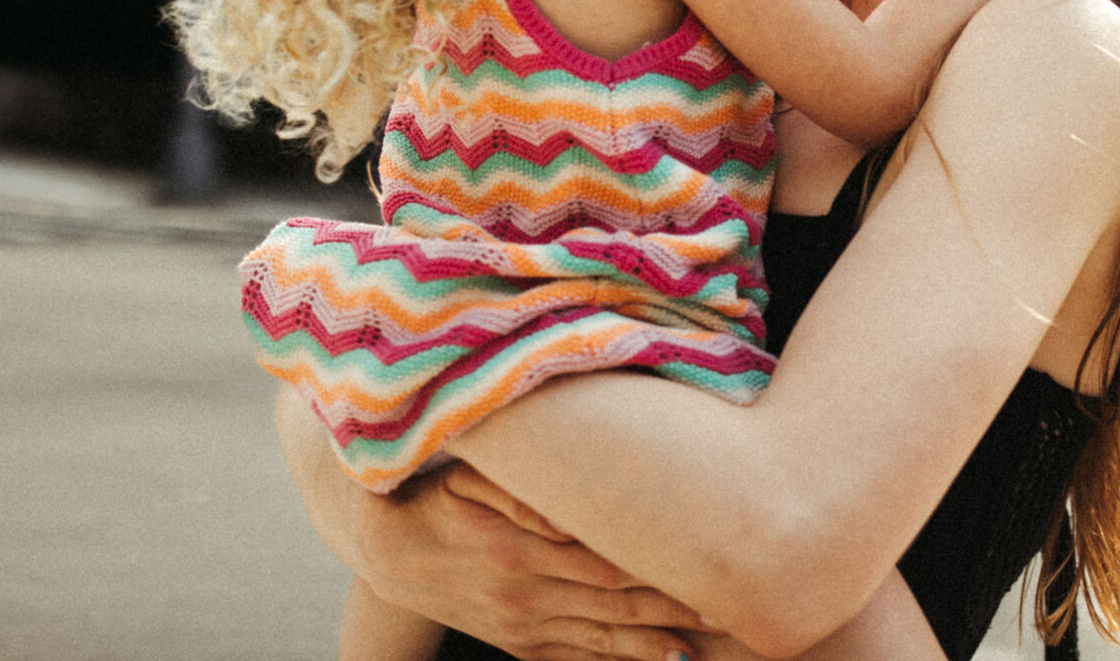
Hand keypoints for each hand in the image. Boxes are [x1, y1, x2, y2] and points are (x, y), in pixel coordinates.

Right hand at [279, 391, 705, 660]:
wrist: (384, 548)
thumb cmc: (438, 493)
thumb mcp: (469, 476)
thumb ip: (517, 487)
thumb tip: (562, 504)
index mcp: (518, 548)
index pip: (605, 560)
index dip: (658, 564)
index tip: (709, 561)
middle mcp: (525, 593)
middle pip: (616, 602)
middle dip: (675, 605)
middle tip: (735, 603)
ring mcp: (522, 624)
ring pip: (602, 636)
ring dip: (657, 639)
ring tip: (712, 641)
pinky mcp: (518, 640)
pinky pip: (577, 657)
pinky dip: (620, 660)